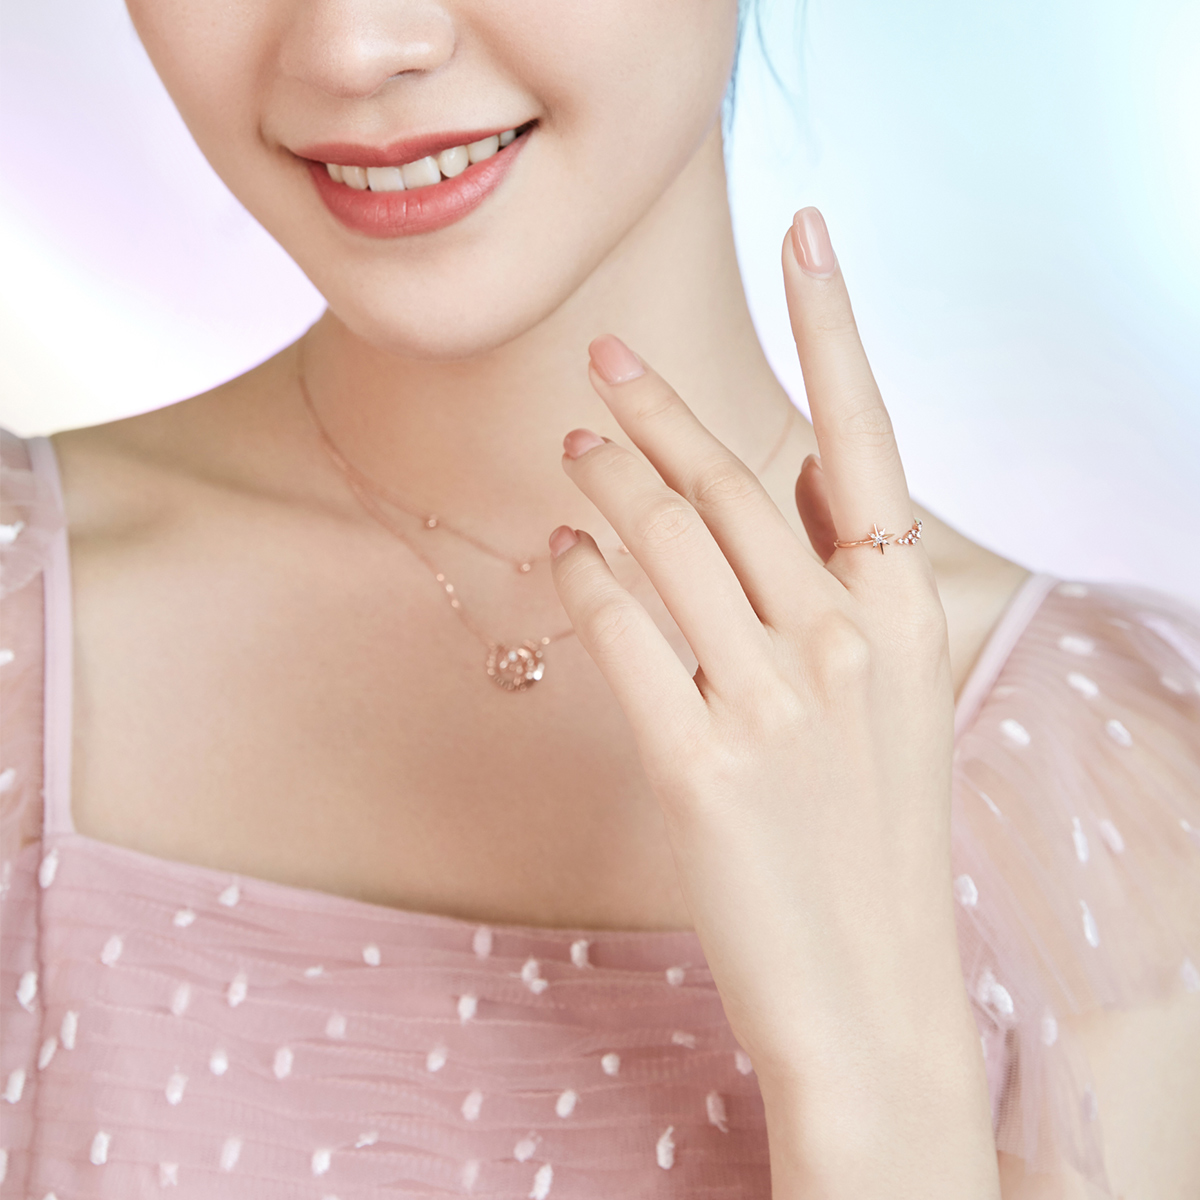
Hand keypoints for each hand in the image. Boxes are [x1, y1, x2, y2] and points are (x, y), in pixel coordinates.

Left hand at [549, 208, 999, 1196]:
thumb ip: (851, 586)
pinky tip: (562, 547)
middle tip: (608, 361)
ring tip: (576, 444)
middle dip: (666, 413)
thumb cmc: (877, 843)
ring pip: (670, 546)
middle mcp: (845, 643)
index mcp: (908, 615)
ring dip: (613, 481)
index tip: (808, 233)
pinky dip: (586, 578)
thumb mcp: (895, 699)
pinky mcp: (698, 770)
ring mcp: (772, 706)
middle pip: (736, 486)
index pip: (871, 439)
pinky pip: (623, 636)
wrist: (870, 998)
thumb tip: (799, 481)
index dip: (836, 327)